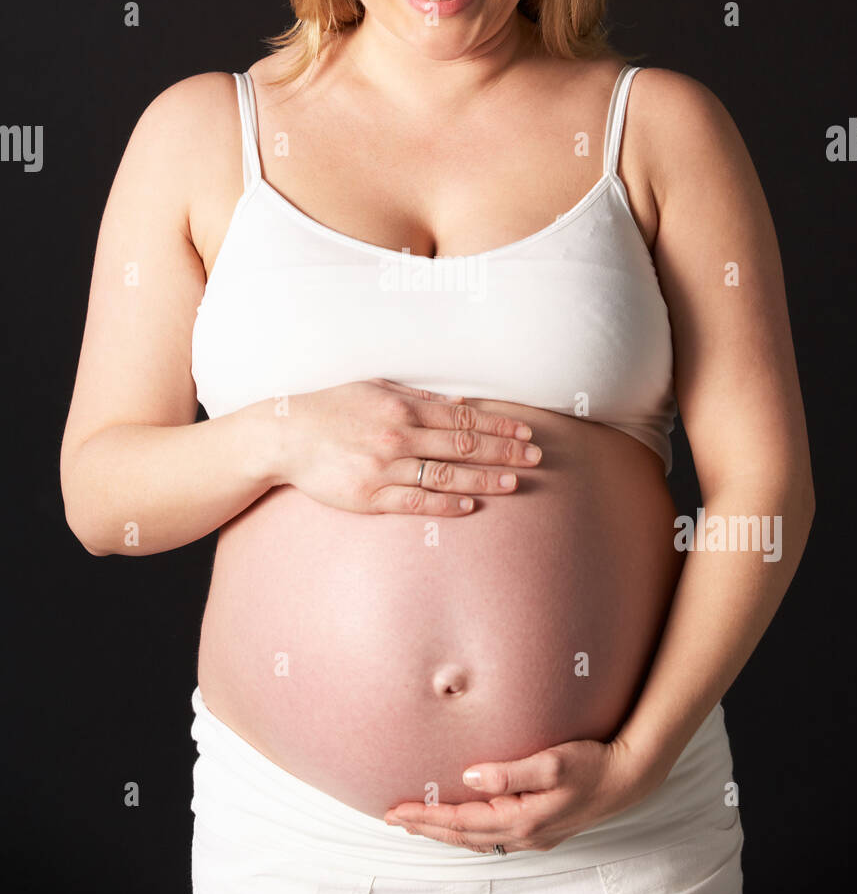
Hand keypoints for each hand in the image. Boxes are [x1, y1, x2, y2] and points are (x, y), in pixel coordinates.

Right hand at [265, 379, 542, 515]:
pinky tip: (471, 505)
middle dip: (504, 450)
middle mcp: (399, 437)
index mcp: (403, 408)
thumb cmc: (332, 408)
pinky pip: (416, 503)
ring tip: (515, 482)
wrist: (285, 436)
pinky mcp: (370, 496)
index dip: (499, 424)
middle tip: (536, 456)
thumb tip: (462, 403)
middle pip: (464, 445)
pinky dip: (446, 505)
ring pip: (446, 475)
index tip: (526, 431)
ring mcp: (385, 468)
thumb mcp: (376, 388)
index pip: (464, 417)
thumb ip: (419, 397)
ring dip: (484, 479)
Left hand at [383, 734, 659, 853]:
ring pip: (478, 840)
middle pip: (463, 836)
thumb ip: (509, 771)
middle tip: (394, 818)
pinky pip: (494, 837)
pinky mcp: (542, 828)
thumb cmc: (593, 765)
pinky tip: (465, 823)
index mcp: (521, 819)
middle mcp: (524, 834)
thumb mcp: (551, 762)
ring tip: (420, 822)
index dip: (426, 817)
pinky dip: (470, 832)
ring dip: (446, 831)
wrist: (629, 778)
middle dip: (427, 827)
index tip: (396, 810)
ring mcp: (534, 835)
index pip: (460, 821)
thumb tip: (469, 774)